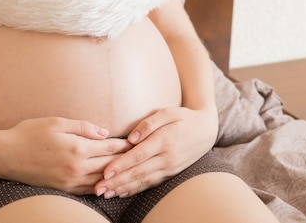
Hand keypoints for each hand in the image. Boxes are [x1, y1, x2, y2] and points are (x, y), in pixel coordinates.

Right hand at [0, 117, 131, 194]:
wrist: (5, 155)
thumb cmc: (29, 133)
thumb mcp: (56, 122)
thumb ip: (83, 127)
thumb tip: (105, 133)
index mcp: (77, 148)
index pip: (109, 148)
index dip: (125, 145)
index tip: (137, 142)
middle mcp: (76, 168)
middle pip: (109, 166)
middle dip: (125, 161)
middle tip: (140, 157)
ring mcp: (69, 181)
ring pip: (101, 181)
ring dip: (116, 177)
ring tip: (129, 171)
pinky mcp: (62, 189)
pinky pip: (88, 191)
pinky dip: (101, 187)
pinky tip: (108, 184)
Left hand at [94, 106, 217, 197]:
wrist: (206, 130)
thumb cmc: (183, 117)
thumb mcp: (167, 112)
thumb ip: (148, 123)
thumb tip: (131, 138)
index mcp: (164, 140)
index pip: (139, 155)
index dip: (121, 164)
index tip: (105, 172)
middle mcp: (168, 157)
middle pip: (138, 172)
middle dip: (117, 181)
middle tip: (98, 188)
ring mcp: (170, 167)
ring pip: (143, 181)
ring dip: (124, 188)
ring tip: (106, 193)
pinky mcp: (171, 173)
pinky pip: (152, 184)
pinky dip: (136, 189)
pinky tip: (123, 193)